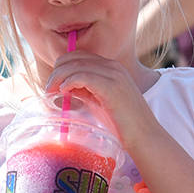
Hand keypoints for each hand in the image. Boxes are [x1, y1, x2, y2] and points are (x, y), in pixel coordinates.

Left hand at [44, 51, 159, 149]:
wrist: (144, 137)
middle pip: (74, 56)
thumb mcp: (99, 102)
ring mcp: (113, 75)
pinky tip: (64, 92)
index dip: (62, 67)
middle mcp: (113, 66)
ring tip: (52, 91)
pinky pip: (83, 76)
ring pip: (76, 64)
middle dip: (57, 70)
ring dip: (59, 77)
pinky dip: (69, 82)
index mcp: (111, 68)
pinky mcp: (111, 86)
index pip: (79, 56)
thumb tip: (64, 85)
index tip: (53, 84)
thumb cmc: (122, 124)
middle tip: (49, 88)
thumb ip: (84, 90)